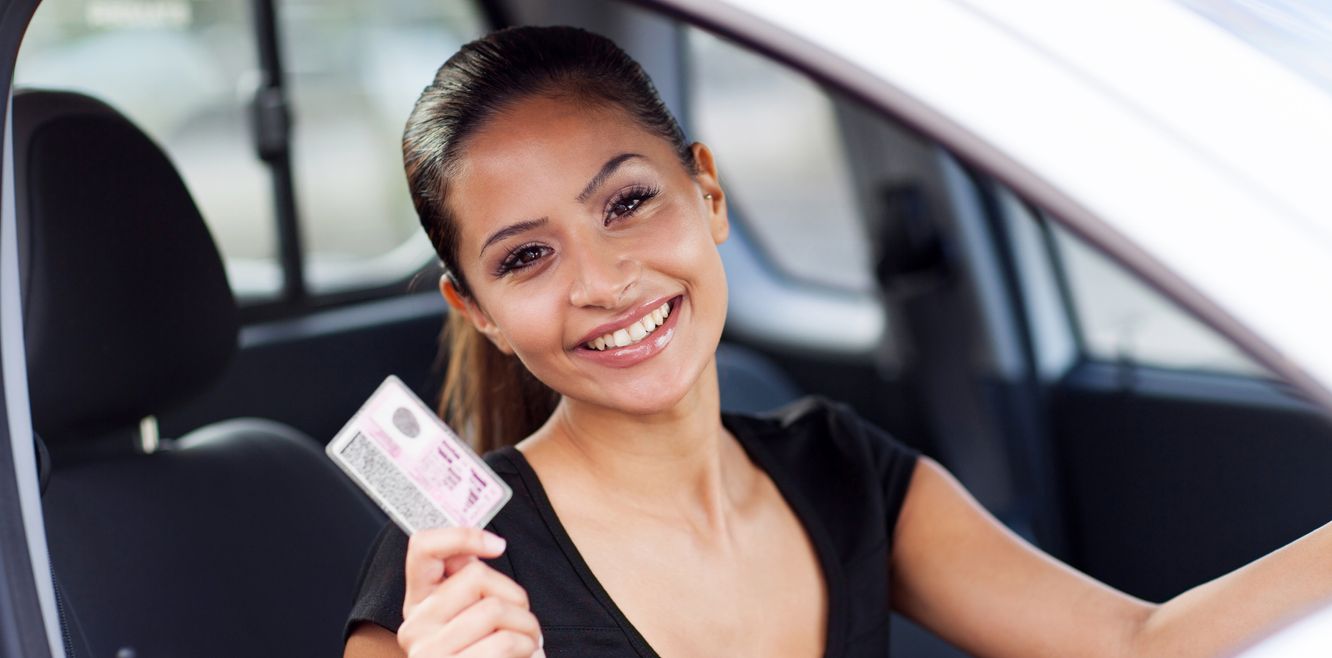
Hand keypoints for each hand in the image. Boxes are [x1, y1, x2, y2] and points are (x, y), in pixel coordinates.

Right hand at [398, 527, 543, 656]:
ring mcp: (429, 653)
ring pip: (496, 608)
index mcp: (417, 607)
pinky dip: (527, 649)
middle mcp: (415, 628)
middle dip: (517, 597)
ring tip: (530, 644)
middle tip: (526, 622)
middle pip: (477, 577)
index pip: (422, 548)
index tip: (497, 544)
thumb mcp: (468, 625)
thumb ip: (470, 591)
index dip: (462, 535)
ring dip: (528, 627)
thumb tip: (485, 548)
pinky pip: (504, 642)